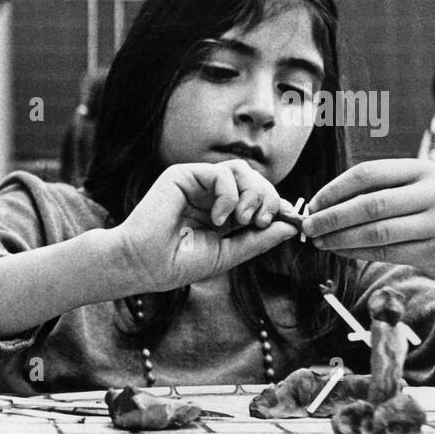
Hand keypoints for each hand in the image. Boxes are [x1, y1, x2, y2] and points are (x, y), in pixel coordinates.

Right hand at [116, 160, 296, 293]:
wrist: (143, 264)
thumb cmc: (178, 263)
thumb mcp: (228, 254)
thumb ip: (258, 240)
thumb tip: (292, 226)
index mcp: (221, 213)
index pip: (258, 198)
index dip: (277, 205)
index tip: (291, 220)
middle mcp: (210, 195)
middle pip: (255, 180)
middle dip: (267, 198)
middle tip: (260, 222)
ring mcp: (197, 183)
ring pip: (242, 170)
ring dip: (252, 192)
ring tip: (243, 218)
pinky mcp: (183, 175)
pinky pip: (221, 172)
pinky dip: (229, 194)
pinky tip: (219, 217)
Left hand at [304, 159, 434, 282]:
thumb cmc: (429, 212)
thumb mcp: (413, 190)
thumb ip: (375, 192)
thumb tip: (320, 206)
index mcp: (422, 170)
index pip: (368, 173)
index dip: (335, 189)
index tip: (313, 203)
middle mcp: (434, 193)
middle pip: (370, 204)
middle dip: (332, 217)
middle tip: (308, 227)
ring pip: (377, 232)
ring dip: (340, 238)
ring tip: (319, 241)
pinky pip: (386, 252)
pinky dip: (356, 252)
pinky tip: (339, 251)